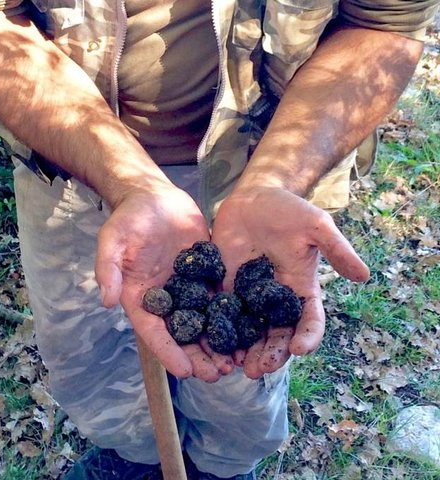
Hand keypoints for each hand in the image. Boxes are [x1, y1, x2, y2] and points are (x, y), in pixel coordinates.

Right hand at [95, 184, 230, 380]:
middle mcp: (165, 300)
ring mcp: (187, 289)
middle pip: (182, 335)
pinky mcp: (206, 275)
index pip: (154, 332)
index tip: (185, 372)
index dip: (169, 352)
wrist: (153, 196)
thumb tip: (106, 301)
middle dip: (198, 357)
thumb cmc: (128, 218)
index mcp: (140, 298)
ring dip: (218, 344)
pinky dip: (232, 318)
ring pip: (204, 323)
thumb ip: (108, 268)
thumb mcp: (112, 239)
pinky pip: (220, 300)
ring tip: (235, 363)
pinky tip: (248, 332)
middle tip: (218, 375)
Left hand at [211, 186, 369, 378]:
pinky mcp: (224, 288)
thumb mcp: (316, 226)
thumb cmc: (290, 210)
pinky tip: (210, 346)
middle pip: (275, 334)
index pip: (308, 320)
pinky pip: (220, 314)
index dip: (307, 336)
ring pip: (247, 331)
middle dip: (269, 354)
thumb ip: (337, 250)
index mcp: (300, 289)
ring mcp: (248, 296)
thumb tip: (364, 276)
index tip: (299, 349)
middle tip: (258, 370)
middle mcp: (275, 300)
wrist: (254, 198)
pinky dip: (217, 332)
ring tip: (235, 367)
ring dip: (242, 351)